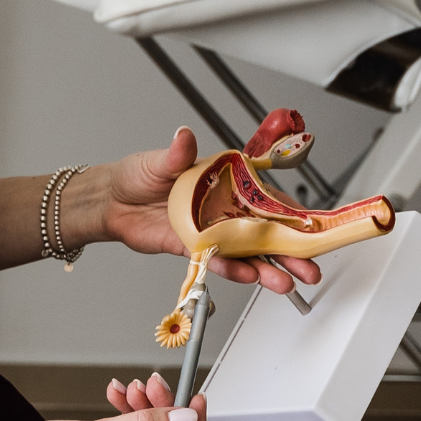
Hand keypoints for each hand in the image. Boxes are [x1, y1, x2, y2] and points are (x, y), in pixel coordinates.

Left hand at [78, 127, 322, 294]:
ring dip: (267, 268)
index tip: (308, 226)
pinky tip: (249, 278)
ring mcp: (212, 231)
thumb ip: (176, 154)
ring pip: (247, 252)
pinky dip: (234, 271)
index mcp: (225, 181)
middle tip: (309, 267)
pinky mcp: (195, 249)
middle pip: (263, 231)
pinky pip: (219, 262)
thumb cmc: (138, 175)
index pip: (264, 196)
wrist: (111, 203)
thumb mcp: (158, 161)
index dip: (288, 211)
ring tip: (285, 284)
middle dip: (289, 250)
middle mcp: (224, 208)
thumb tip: (183, 136)